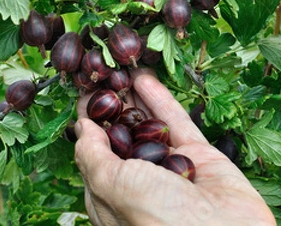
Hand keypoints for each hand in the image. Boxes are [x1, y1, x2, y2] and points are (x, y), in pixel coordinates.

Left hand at [74, 70, 274, 225]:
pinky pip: (176, 122)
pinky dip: (160, 99)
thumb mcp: (112, 186)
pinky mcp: (198, 156)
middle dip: (112, 107)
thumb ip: (94, 156)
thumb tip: (82, 129)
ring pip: (149, 126)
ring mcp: (171, 168)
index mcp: (113, 197)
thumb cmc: (159, 220)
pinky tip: (144, 78)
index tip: (82, 96)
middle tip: (103, 76)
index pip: (95, 155)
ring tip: (121, 70)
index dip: (89, 125)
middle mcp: (141, 182)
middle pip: (123, 136)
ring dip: (135, 98)